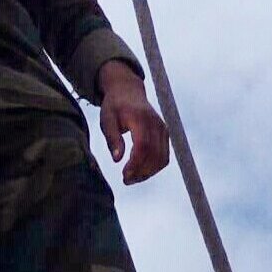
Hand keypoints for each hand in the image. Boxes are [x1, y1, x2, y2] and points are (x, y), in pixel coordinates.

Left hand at [97, 59, 169, 185]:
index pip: (143, 146)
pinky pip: (164, 156)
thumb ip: (112, 138)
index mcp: (140, 118)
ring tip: (131, 178)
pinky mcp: (165, 134)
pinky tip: (140, 171)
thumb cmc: (114, 106)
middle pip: (155, 155)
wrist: (128, 91)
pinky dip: (154, 167)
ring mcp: (163, 129)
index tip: (124, 175)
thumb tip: (117, 159)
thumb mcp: (107, 119)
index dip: (135, 164)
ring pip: (162, 158)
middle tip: (126, 180)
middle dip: (141, 172)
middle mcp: (156, 123)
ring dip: (148, 173)